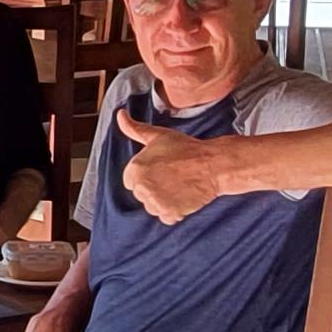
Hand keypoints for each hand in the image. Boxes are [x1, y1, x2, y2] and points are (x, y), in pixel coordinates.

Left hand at [111, 108, 237, 222]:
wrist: (211, 164)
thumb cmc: (186, 148)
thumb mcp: (157, 135)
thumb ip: (134, 128)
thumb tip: (120, 114)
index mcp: (133, 170)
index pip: (132, 182)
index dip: (148, 176)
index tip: (163, 170)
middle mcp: (141, 187)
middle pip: (143, 196)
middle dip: (156, 189)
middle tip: (174, 177)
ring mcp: (154, 202)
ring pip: (154, 208)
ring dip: (165, 202)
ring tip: (180, 186)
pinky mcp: (169, 213)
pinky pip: (167, 217)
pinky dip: (175, 212)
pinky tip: (184, 197)